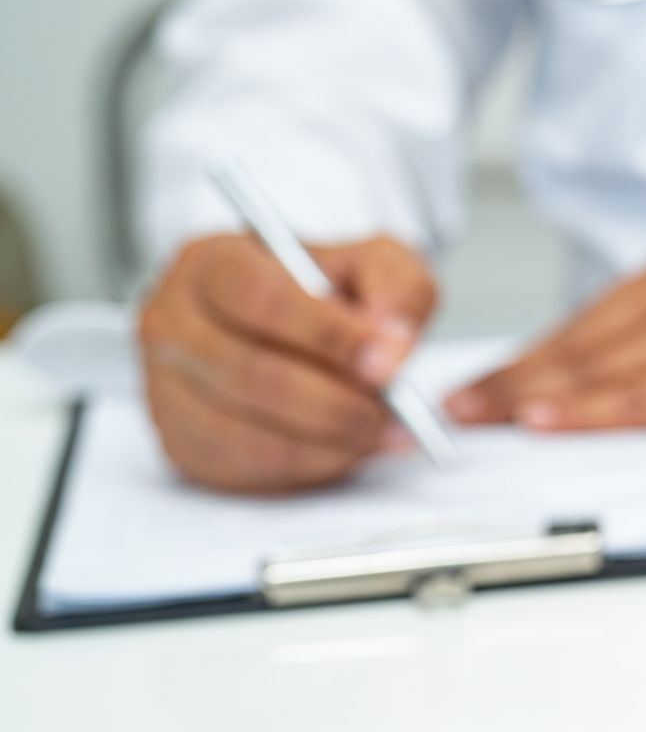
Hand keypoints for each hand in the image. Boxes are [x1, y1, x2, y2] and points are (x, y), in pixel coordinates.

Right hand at [137, 233, 437, 492]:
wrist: (294, 322)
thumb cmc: (327, 287)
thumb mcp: (374, 262)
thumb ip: (393, 289)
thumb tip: (392, 346)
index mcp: (211, 262)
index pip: (263, 299)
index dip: (328, 336)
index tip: (385, 362)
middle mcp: (172, 323)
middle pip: (251, 373)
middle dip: (334, 401)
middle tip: (393, 409)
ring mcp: (165, 389)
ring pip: (246, 432)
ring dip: (327, 441)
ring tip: (381, 430)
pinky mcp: (180, 443)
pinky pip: (245, 469)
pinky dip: (307, 467)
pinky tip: (347, 448)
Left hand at [446, 240, 645, 433]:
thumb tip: (580, 380)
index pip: (586, 320)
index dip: (526, 356)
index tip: (478, 383)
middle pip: (582, 341)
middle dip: (512, 378)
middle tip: (457, 408)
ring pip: (601, 367)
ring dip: (533, 397)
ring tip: (482, 419)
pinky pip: (643, 397)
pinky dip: (588, 411)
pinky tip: (546, 421)